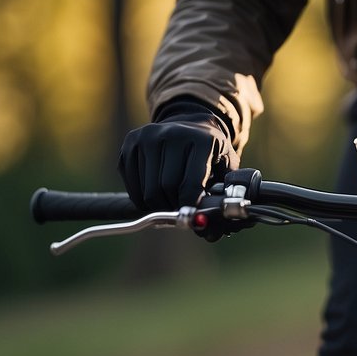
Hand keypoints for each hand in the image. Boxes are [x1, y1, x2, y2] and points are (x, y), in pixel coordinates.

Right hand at [118, 98, 238, 209]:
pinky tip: (154, 192)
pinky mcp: (131, 142)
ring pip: (147, 190)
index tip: (189, 215)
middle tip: (179, 207)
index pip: (190, 184)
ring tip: (169, 200)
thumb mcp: (225, 166)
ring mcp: (148, 137)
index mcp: (202, 141)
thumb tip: (209, 230)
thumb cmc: (210, 152)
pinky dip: (141, 197)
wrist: (190, 125)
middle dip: (172, 205)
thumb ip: (223, 193)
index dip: (189, 206)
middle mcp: (172, 134)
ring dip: (157, 204)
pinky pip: (131, 184)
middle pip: (166, 188)